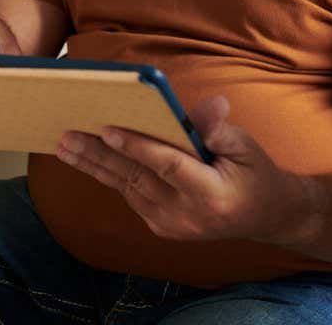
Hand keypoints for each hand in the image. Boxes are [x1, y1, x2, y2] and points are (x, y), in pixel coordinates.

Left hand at [56, 95, 315, 243]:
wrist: (266, 215)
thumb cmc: (255, 172)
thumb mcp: (245, 145)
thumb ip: (218, 129)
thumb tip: (210, 104)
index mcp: (211, 193)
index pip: (167, 165)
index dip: (137, 147)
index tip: (108, 129)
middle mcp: (188, 215)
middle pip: (136, 178)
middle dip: (98, 154)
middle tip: (67, 136)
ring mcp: (173, 225)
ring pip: (126, 188)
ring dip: (94, 165)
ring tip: (64, 146)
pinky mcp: (162, 227)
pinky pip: (130, 196)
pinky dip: (109, 176)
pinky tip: (86, 159)